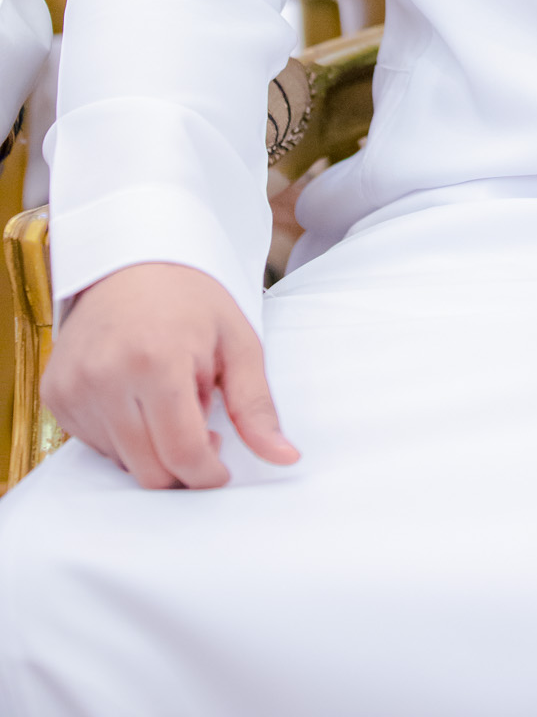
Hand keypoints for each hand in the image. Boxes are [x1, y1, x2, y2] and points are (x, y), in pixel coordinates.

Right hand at [42, 262, 298, 489]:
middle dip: (182, 465)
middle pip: (149, 470)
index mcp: (156, 361)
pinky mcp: (54, 393)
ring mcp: (73, 386)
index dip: (207, 474)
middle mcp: (105, 377)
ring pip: (121, 462)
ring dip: (152, 447)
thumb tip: (286, 458)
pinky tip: (138, 397)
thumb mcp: (238, 342)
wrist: (131, 260)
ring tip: (168, 397)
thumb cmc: (192, 301)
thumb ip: (257, 406)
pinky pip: (93, 445)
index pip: (182, 453)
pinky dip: (123, 435)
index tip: (221, 467)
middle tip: (202, 425)